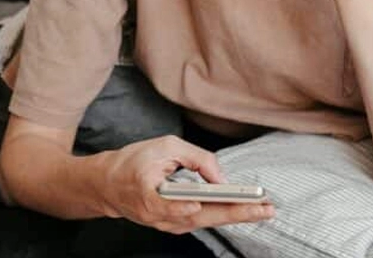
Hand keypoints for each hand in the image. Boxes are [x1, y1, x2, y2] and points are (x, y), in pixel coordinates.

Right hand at [97, 135, 274, 233]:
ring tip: (262, 209)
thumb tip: (222, 178)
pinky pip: (202, 221)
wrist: (107, 185)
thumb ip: (196, 158)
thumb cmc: (133, 162)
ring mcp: (167, 224)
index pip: (176, 204)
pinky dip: (224, 216)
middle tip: (265, 208)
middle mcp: (160, 216)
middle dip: (237, 213)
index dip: (194, 204)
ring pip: (206, 222)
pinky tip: (243, 211)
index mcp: (150, 194)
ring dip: (236, 217)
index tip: (216, 198)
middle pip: (203, 217)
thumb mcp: (164, 147)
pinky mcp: (173, 226)